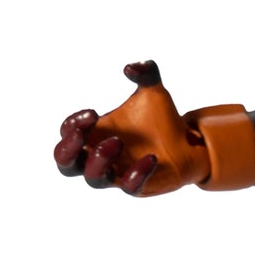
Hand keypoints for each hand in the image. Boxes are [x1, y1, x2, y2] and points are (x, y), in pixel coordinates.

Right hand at [53, 60, 210, 196]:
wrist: (190, 144)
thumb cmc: (162, 120)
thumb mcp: (154, 91)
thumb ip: (145, 73)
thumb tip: (131, 67)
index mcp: (96, 133)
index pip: (67, 133)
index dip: (73, 125)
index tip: (93, 113)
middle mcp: (100, 156)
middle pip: (65, 165)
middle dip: (67, 151)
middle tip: (81, 137)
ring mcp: (117, 174)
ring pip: (93, 180)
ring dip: (99, 161)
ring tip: (117, 141)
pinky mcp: (137, 187)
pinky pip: (129, 187)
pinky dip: (136, 174)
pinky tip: (152, 158)